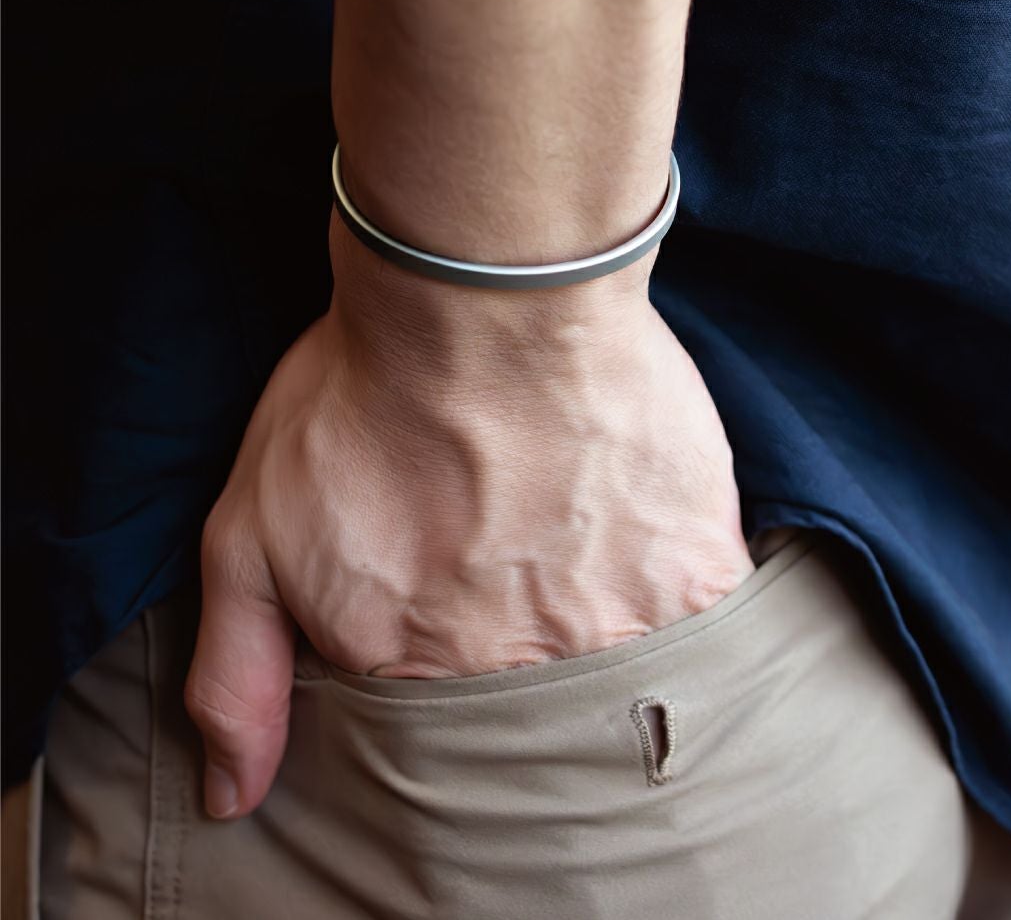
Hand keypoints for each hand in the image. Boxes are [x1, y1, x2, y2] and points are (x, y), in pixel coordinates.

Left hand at [184, 230, 753, 819]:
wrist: (486, 292)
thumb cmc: (364, 394)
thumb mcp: (249, 528)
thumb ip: (237, 674)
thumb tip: (229, 801)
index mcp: (412, 675)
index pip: (435, 733)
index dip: (443, 655)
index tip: (454, 592)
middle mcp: (517, 676)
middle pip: (529, 707)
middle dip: (521, 642)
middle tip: (515, 547)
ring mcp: (615, 631)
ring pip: (618, 672)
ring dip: (601, 618)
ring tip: (576, 532)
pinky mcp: (695, 573)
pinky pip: (697, 621)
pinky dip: (675, 590)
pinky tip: (640, 525)